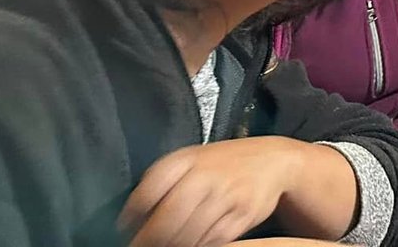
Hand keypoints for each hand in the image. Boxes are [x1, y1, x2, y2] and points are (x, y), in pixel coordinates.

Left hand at [119, 137, 307, 246]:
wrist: (273, 160)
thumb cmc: (222, 164)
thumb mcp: (190, 160)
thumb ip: (159, 183)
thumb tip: (127, 219)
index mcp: (186, 159)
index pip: (147, 192)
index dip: (131, 216)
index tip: (124, 229)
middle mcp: (206, 176)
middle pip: (166, 222)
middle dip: (150, 240)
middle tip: (143, 246)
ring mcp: (226, 196)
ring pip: (187, 236)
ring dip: (173, 245)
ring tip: (167, 244)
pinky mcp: (242, 216)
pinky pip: (211, 242)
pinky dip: (198, 246)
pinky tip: (192, 242)